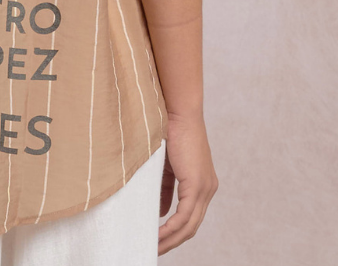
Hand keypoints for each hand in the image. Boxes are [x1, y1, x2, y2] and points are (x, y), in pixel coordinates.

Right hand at [158, 111, 217, 254]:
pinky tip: (159, 235)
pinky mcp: (197, 184)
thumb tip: (162, 213)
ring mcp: (205, 188)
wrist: (178, 112)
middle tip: (154, 250)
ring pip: (190, 225)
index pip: (192, 217)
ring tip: (154, 247)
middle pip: (192, 227)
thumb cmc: (170, 132)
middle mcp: (208, 189)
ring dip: (171, 239)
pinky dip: (171, 228)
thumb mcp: (167, 167)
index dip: (176, 233)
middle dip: (173, 242)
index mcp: (203, 184)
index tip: (159, 241)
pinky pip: (184, 215)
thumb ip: (166, 190)